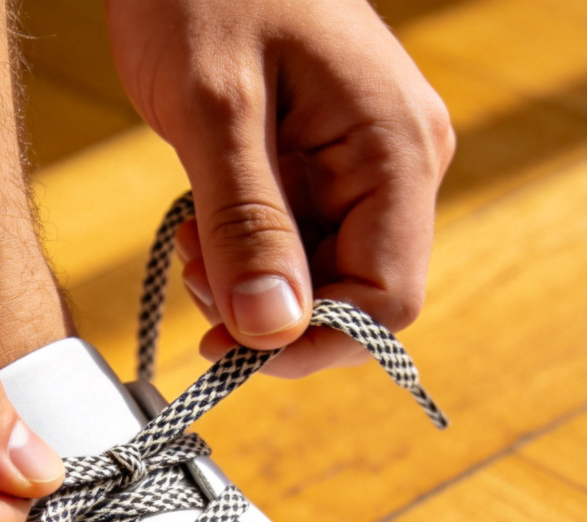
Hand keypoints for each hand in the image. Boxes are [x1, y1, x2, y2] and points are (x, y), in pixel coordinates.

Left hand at [105, 0, 454, 375]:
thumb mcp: (216, 108)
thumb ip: (248, 222)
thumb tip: (272, 329)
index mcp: (394, 149)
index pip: (387, 298)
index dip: (313, 343)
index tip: (231, 348)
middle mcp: (392, 166)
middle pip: (352, 298)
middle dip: (271, 311)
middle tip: (198, 272)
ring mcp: (355, 171)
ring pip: (315, 281)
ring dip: (248, 286)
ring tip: (192, 236)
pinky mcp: (316, 173)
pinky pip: (290, 248)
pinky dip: (242, 258)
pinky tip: (202, 224)